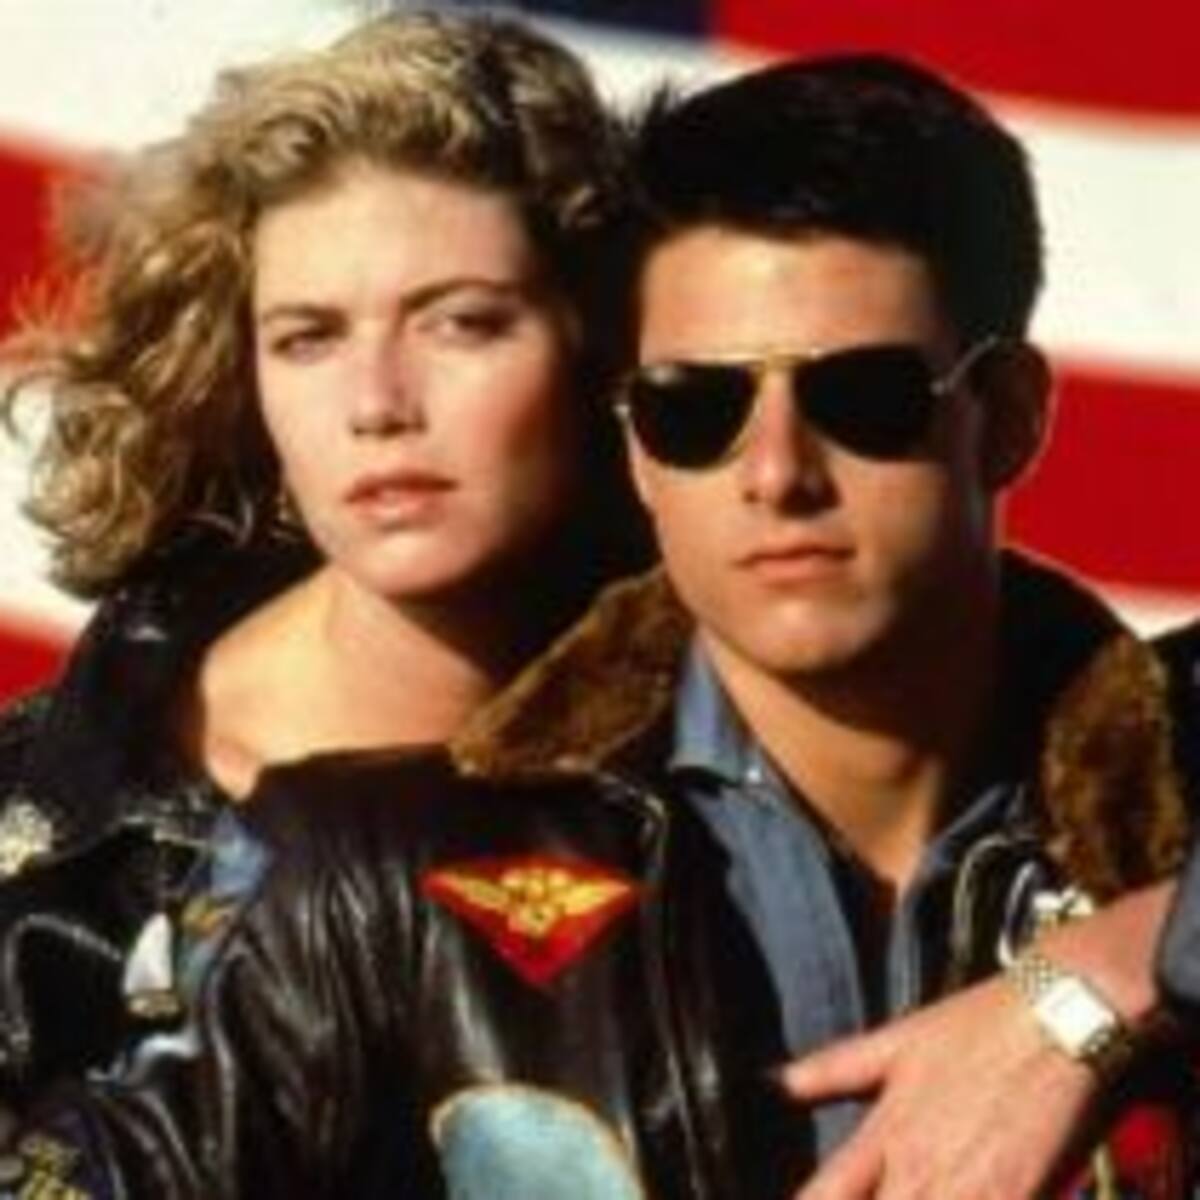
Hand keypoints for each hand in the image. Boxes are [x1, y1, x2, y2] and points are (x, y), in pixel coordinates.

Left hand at [779, 976, 1097, 1198]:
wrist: (1062, 1018)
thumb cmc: (978, 1026)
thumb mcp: (896, 1042)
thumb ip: (831, 1070)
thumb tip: (768, 1078)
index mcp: (883, 1135)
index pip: (823, 1197)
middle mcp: (920, 1173)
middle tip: (870, 1197)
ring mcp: (972, 1193)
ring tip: (917, 1196)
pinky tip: (965, 1198)